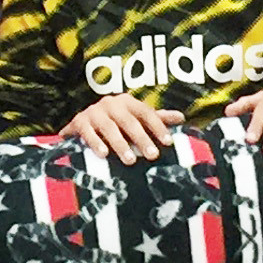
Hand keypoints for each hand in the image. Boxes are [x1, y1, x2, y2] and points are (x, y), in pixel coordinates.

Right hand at [63, 95, 184, 162]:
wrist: (83, 120)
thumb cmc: (117, 122)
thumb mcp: (136, 119)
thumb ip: (157, 119)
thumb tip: (182, 117)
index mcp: (128, 102)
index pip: (146, 113)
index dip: (158, 127)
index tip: (168, 143)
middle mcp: (111, 103)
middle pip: (129, 121)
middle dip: (141, 139)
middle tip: (152, 155)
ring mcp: (94, 112)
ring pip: (109, 128)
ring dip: (120, 144)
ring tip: (130, 161)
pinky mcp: (79, 122)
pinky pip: (88, 133)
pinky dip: (95, 143)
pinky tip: (103, 154)